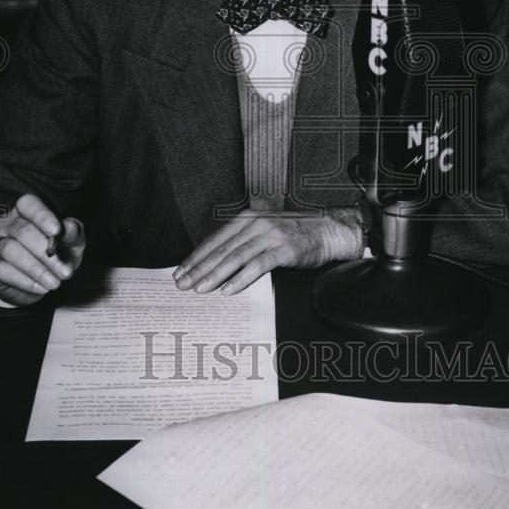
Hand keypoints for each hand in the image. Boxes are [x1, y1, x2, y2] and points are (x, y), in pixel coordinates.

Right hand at [0, 193, 85, 306]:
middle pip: (22, 231)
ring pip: (11, 250)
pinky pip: (2, 270)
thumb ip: (73, 233)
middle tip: (65, 271)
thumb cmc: (57, 255)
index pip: (28, 204)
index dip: (42, 216)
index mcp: (27, 212)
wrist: (41, 283)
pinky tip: (40, 287)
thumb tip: (70, 227)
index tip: (57, 231)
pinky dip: (24, 280)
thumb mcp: (71, 244)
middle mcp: (7, 224)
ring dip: (36, 269)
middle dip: (45, 252)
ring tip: (55, 282)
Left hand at [173, 207, 363, 294]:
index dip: (196, 257)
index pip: (215, 240)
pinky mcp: (284, 249)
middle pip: (221, 249)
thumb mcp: (264, 231)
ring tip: (200, 288)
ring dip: (215, 274)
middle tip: (182, 284)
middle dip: (199, 268)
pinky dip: (241, 279)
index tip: (181, 271)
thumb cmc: (294, 234)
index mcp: (247, 218)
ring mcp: (270, 236)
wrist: (327, 231)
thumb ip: (243, 242)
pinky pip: (257, 266)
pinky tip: (229, 289)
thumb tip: (215, 263)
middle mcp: (256, 224)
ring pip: (236, 257)